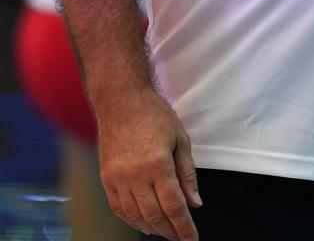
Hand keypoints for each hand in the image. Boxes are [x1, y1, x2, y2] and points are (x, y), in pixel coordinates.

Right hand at [96, 87, 201, 240]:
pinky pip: (118, 208)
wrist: (121, 100)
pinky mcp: (106, 178)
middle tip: (180, 237)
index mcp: (158, 164)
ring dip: (151, 228)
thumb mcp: (180, 138)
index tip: (192, 239)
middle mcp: (136, 175)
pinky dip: (132, 220)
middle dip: (170, 231)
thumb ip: (188, 173)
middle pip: (154, 216)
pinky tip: (143, 222)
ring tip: (164, 231)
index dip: (184, 227)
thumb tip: (195, 203)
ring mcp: (118, 179)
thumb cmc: (154, 115)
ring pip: (135, 216)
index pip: (174, 206)